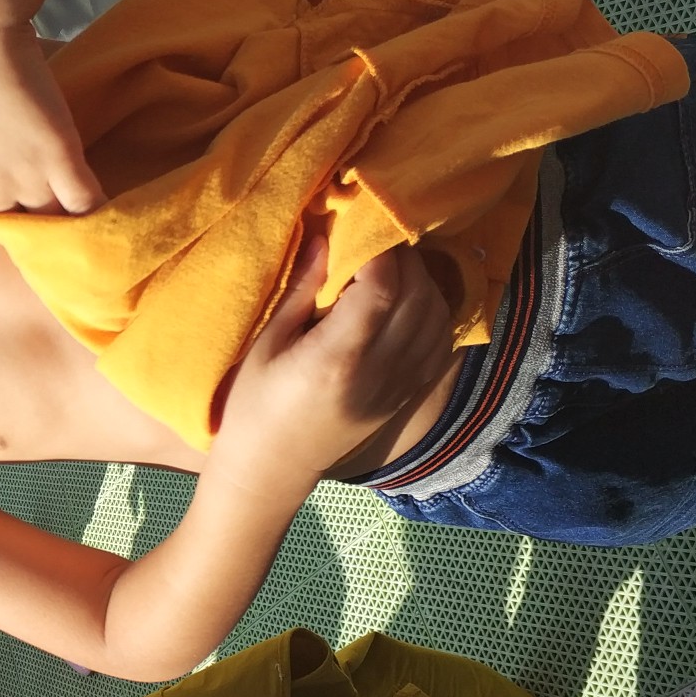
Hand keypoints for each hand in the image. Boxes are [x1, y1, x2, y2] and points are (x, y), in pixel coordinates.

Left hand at [0, 21, 103, 214]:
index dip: (20, 213)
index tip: (37, 208)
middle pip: (28, 226)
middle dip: (47, 221)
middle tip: (70, 216)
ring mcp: (23, 181)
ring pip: (58, 219)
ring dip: (77, 220)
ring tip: (98, 219)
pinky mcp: (57, 158)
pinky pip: (85, 200)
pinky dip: (99, 207)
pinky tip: (111, 205)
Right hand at [213, 243, 451, 484]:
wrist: (272, 469)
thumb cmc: (254, 406)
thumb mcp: (266, 345)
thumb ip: (302, 290)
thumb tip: (325, 236)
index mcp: (338, 358)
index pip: (383, 287)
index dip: (380, 249)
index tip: (361, 227)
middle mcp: (379, 371)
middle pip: (419, 295)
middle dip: (403, 258)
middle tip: (374, 241)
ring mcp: (399, 386)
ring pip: (438, 316)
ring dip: (423, 281)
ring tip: (390, 268)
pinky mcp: (407, 394)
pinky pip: (441, 343)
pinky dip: (434, 311)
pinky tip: (409, 299)